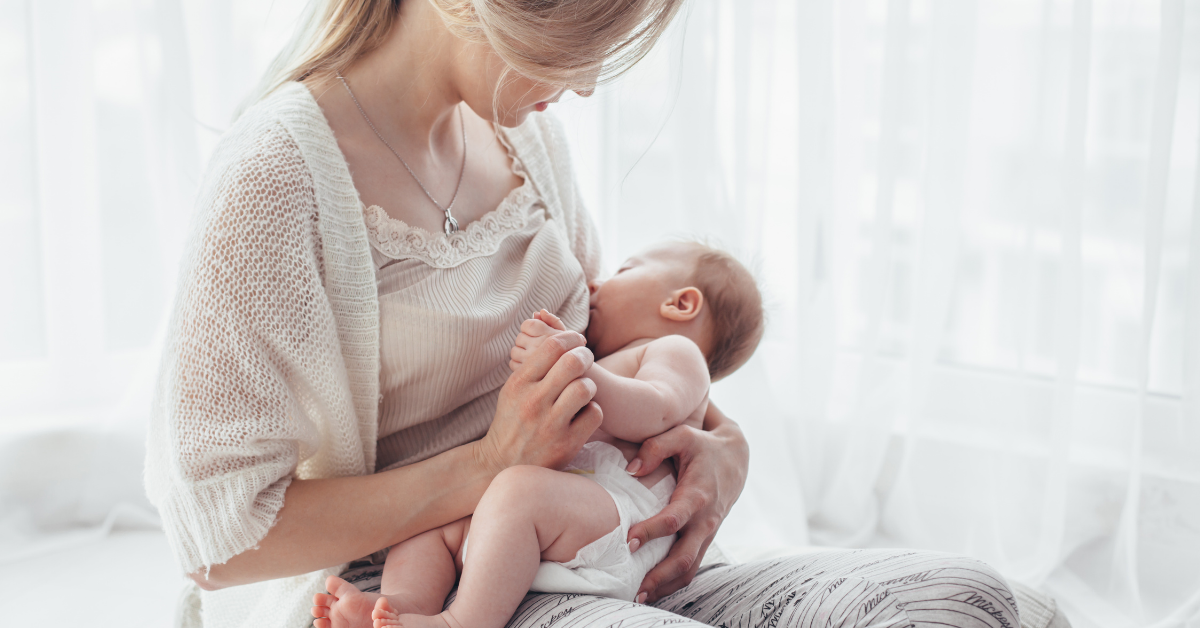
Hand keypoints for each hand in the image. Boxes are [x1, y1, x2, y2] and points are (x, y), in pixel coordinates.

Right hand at [477, 327, 602, 473]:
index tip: (577, 340)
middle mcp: (534, 401)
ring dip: (589, 385)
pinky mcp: (566, 444)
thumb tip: (561, 338)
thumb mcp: (513, 389)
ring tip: (584, 390)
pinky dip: (593, 410)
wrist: (500, 464)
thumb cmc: (512, 420)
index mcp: (519, 383)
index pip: (552, 346)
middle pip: (573, 362)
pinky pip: (594, 414)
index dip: (571, 337)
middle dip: (585, 356)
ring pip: (585, 387)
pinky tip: (584, 412)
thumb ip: (534, 365)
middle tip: (586, 360)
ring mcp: (550, 424)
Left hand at [509, 309, 568, 371]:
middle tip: (537, 347)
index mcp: (550, 336)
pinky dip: (518, 364)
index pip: (526, 324)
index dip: (529, 328)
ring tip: (534, 357)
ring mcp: (533, 363)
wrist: (579, 380)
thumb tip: (538, 312)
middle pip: (519, 337)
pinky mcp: (527, 376)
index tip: (538, 335)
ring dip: (521, 353)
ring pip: (514, 351)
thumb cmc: (572, 354)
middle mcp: (541, 348)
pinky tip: (531, 367)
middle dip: (526, 341)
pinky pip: (513, 364)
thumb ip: (552, 321)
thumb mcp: (568, 335)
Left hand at [624, 403, 748, 602]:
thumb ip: (655, 448)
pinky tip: (654, 589)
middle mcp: (706, 519)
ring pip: (690, 568)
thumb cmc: (703, 446)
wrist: (736, 457)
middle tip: (635, 588)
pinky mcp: (705, 538)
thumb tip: (630, 470)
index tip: (628, 540)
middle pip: (685, 557)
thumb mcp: (682, 436)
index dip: (651, 532)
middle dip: (660, 575)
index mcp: (698, 495)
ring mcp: (707, 532)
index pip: (674, 520)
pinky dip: (674, 581)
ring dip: (666, 585)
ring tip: (640, 596)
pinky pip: (692, 566)